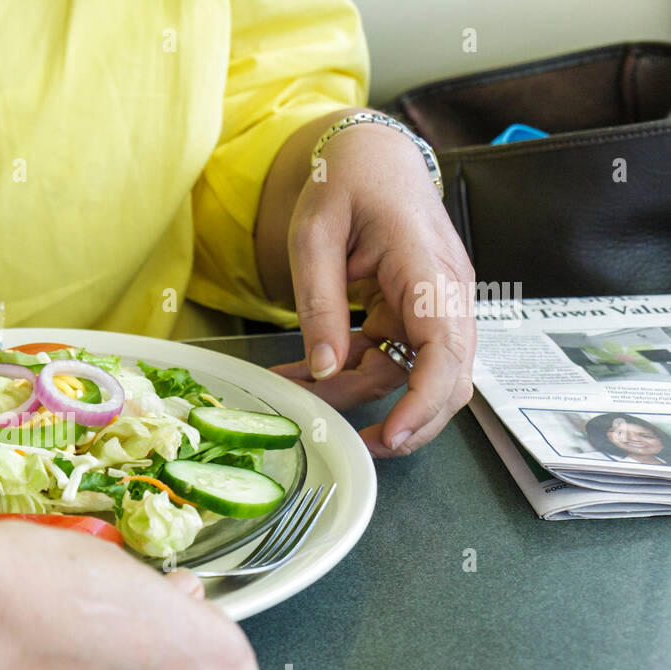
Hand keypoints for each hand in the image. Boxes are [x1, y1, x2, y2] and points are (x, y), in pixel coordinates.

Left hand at [270, 120, 475, 456]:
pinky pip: (392, 356)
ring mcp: (433, 303)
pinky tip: (307, 373)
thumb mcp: (314, 236)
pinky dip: (353, 372)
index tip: (395, 435)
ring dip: (357, 392)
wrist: (369, 152)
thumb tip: (325, 368)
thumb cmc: (345, 180)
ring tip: (295, 389)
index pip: (447, 348)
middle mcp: (444, 290)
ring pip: (410, 373)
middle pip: (447, 377)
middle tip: (355, 444)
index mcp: (426, 266)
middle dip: (405, 419)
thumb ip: (319, 302)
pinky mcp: (413, 311)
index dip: (426, 401)